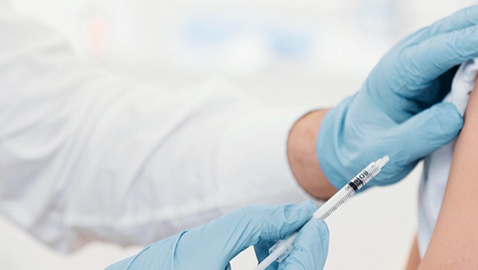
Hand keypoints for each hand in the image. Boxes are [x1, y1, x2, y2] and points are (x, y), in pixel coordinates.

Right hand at [106, 202, 329, 269]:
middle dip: (300, 246)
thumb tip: (293, 213)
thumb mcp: (210, 242)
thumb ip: (254, 224)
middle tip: (299, 219)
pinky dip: (272, 263)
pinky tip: (264, 248)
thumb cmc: (164, 269)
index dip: (311, 244)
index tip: (313, 219)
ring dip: (286, 254)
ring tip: (273, 233)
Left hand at [316, 0, 477, 188]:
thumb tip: (455, 116)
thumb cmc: (368, 149)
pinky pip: (472, 42)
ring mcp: (428, 56)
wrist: (355, 142)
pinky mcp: (442, 64)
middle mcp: (414, 55)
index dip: (469, 40)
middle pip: (456, 28)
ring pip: (467, 28)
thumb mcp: (386, 151)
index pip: (436, 51)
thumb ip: (418, 135)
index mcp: (398, 72)